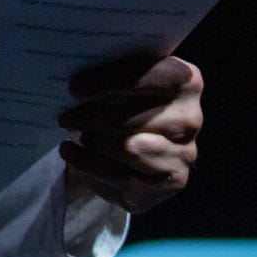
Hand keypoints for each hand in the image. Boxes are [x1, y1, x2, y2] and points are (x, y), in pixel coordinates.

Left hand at [57, 54, 202, 214]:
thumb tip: (77, 80)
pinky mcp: (170, 182)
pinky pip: (123, 176)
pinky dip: (89, 164)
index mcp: (186, 81)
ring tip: (73, 133)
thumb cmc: (126, 101)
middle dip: (92, 118)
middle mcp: (191, 118)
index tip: (74, 88)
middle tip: (65, 117)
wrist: (138, 148)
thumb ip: (111, 73)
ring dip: (93, 141)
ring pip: (129, 148)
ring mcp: (185, 154)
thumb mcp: (123, 81)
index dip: (112, 82)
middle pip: (134, 118)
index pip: (154, 77)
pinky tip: (71, 152)